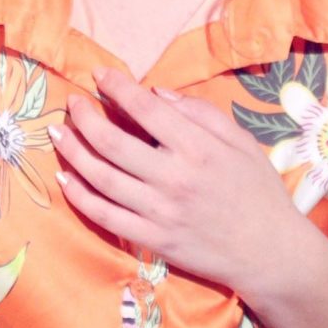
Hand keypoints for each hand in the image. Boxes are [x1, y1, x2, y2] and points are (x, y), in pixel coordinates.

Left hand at [53, 69, 319, 304]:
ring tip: (59, 134)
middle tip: (73, 104)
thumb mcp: (241, 141)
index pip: (146, 109)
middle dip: (84, 117)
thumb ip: (201, 113)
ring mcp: (159, 212)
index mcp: (198, 148)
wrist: (269, 252)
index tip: (99, 74)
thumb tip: (158, 93)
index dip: (117, 87)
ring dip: (73, 152)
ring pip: (101, 177)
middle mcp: (174, 178)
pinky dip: (80, 196)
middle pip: (112, 142)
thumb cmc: (258, 191)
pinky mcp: (152, 240)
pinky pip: (104, 216)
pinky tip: (66, 178)